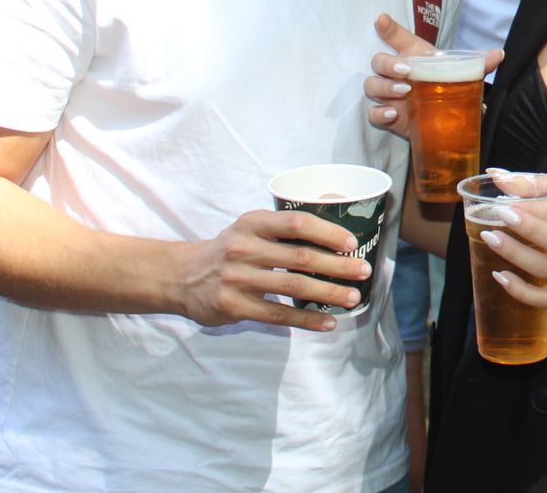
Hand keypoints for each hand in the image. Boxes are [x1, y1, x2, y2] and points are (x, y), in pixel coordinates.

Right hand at [176, 209, 371, 331]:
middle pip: (301, 257)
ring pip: (293, 286)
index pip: (297, 223)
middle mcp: (244, 248)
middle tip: (364, 271)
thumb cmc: (230, 250)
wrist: (182, 276)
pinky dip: (307, 319)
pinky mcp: (234, 306)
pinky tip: (328, 323)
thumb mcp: (250, 229)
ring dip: (329, 293)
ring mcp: (237, 278)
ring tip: (353, 298)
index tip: (352, 243)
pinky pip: (278, 314)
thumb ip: (283, 230)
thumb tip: (337, 237)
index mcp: (253, 223)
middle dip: (338, 265)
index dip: (328, 232)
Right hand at [364, 13, 501, 135]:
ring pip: (372, 84)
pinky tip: (391, 114)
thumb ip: (480, 64)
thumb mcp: (463, 74)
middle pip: (378, 61)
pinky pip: (372, 112)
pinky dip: (378, 113)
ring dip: (384, 86)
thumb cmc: (448, 87)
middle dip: (387, 63)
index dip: (389, 28)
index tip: (381, 19)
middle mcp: (397, 72)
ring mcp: (389, 93)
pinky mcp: (387, 115)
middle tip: (405, 71)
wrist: (446, 117)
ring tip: (403, 91)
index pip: (397, 38)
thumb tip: (500, 54)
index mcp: (414, 56)